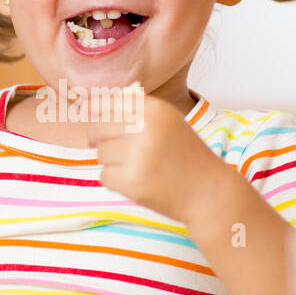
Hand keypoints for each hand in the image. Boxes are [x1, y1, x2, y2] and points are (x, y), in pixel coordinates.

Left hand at [85, 89, 227, 224]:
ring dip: (112, 162)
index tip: (94, 120)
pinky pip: (104, 176)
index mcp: (154, 109)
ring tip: (139, 166)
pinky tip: (138, 181)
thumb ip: (134, 111)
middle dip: (101, 139)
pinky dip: (116, 181)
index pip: (105, 103)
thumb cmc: (184, 155)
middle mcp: (145, 128)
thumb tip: (86, 108)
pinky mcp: (132, 182)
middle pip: (97, 128)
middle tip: (122, 149)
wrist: (208, 191)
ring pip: (100, 154)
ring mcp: (138, 156)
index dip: (95, 113)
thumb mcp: (166, 122)